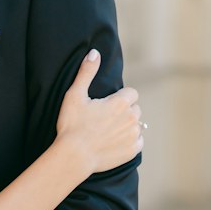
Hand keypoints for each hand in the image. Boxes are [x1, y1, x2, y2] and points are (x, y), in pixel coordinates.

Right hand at [56, 49, 142, 175]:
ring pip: (137, 126)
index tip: (109, 107)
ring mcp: (132, 135)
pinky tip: (117, 144)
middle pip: (135, 110)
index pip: (131, 94)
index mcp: (121, 102)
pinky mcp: (131, 151)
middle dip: (125, 113)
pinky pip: (138, 143)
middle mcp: (131, 117)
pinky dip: (131, 143)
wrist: (72, 157)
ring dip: (127, 128)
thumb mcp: (74, 96)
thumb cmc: (71, 126)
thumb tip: (94, 52)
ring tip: (110, 134)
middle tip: (107, 121)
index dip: (120, 99)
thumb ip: (86, 72)